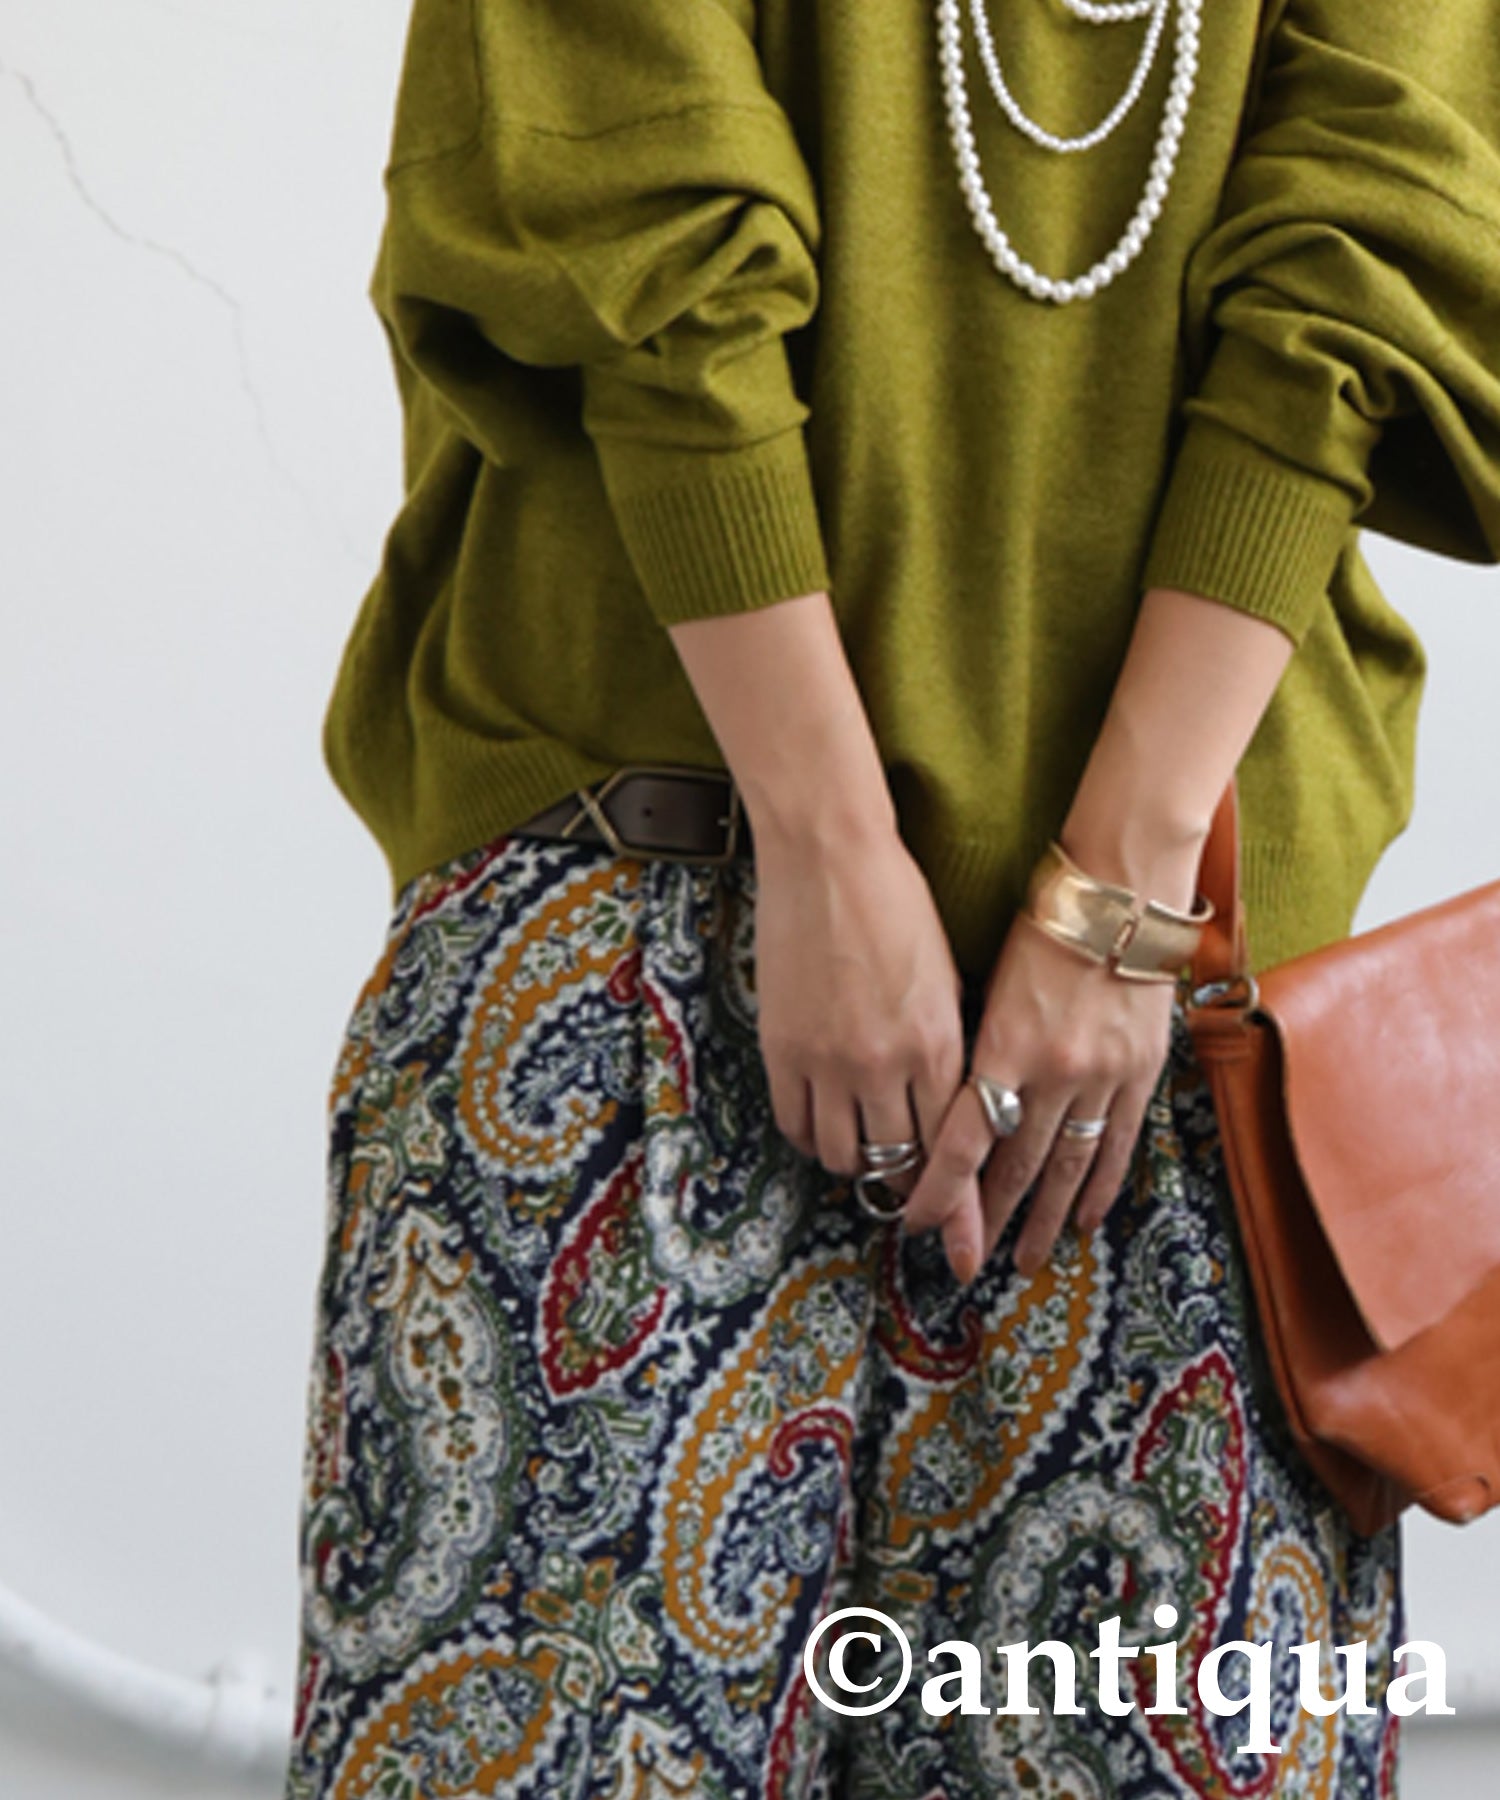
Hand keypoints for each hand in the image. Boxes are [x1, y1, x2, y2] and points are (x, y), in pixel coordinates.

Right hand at [751, 821, 965, 1187]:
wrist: (828, 856)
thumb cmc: (897, 902)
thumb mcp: (947, 975)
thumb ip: (950, 1047)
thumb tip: (957, 1105)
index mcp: (938, 1042)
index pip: (951, 1147)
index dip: (954, 1194)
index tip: (957, 1223)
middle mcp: (884, 1062)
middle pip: (899, 1162)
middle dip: (908, 1186)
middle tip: (909, 1190)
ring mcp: (827, 1060)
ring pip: (844, 1154)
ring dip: (859, 1162)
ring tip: (866, 1148)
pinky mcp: (780, 1049)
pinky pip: (794, 1125)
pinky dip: (812, 1138)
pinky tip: (824, 1125)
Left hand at [898, 900, 1177, 1285]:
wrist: (1122, 893)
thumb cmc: (1042, 923)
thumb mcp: (990, 982)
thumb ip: (977, 1048)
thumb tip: (952, 1106)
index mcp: (1003, 1043)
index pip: (963, 1140)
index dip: (940, 1190)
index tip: (919, 1223)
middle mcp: (1053, 1070)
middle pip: (1013, 1165)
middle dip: (987, 1219)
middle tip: (968, 1261)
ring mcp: (1102, 1076)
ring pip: (1066, 1167)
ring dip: (1042, 1219)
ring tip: (1025, 1259)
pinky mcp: (1140, 1072)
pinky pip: (1117, 1144)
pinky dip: (1099, 1186)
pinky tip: (1084, 1218)